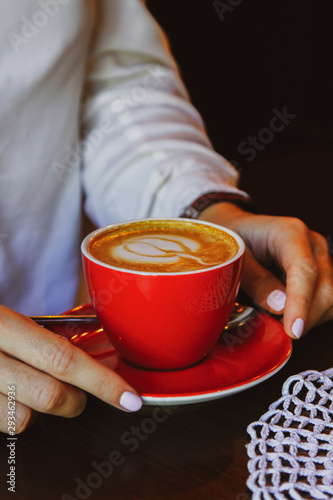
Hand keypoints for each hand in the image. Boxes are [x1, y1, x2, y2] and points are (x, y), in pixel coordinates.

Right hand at [0, 306, 141, 433]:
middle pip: (48, 396)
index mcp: (0, 324)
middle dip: (76, 401)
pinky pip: (1, 424)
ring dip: (38, 411)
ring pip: (22, 420)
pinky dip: (12, 415)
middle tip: (80, 394)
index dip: (102, 382)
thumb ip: (37, 332)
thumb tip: (86, 353)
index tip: (129, 398)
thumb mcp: (4, 314)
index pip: (63, 358)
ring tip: (31, 388)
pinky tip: (8, 395)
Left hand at [199, 203, 332, 338]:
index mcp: (289, 232)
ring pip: (331, 296)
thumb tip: (279, 306)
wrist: (233, 231)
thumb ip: (255, 279)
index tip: (293, 330)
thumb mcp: (233, 258)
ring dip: (310, 317)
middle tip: (279, 333)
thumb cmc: (232, 241)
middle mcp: (311, 243)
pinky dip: (312, 315)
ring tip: (280, 322)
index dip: (301, 302)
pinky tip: (289, 315)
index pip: (304, 269)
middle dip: (306, 317)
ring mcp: (320, 258)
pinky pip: (327, 300)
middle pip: (325, 286)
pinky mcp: (321, 272)